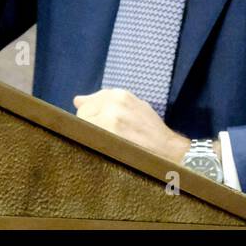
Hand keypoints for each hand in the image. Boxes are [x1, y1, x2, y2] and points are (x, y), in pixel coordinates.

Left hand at [73, 88, 190, 163]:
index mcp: (120, 94)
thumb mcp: (134, 107)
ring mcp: (110, 119)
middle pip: (83, 113)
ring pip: (83, 126)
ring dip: (90, 135)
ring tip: (106, 143)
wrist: (168, 150)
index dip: (92, 115)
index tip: (98, 124)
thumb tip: (77, 100)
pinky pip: (88, 138)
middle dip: (89, 124)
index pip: (90, 102)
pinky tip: (104, 149)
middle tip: (103, 137)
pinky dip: (91, 144)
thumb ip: (107, 102)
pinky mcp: (108, 136)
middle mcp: (113, 104)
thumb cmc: (151, 131)